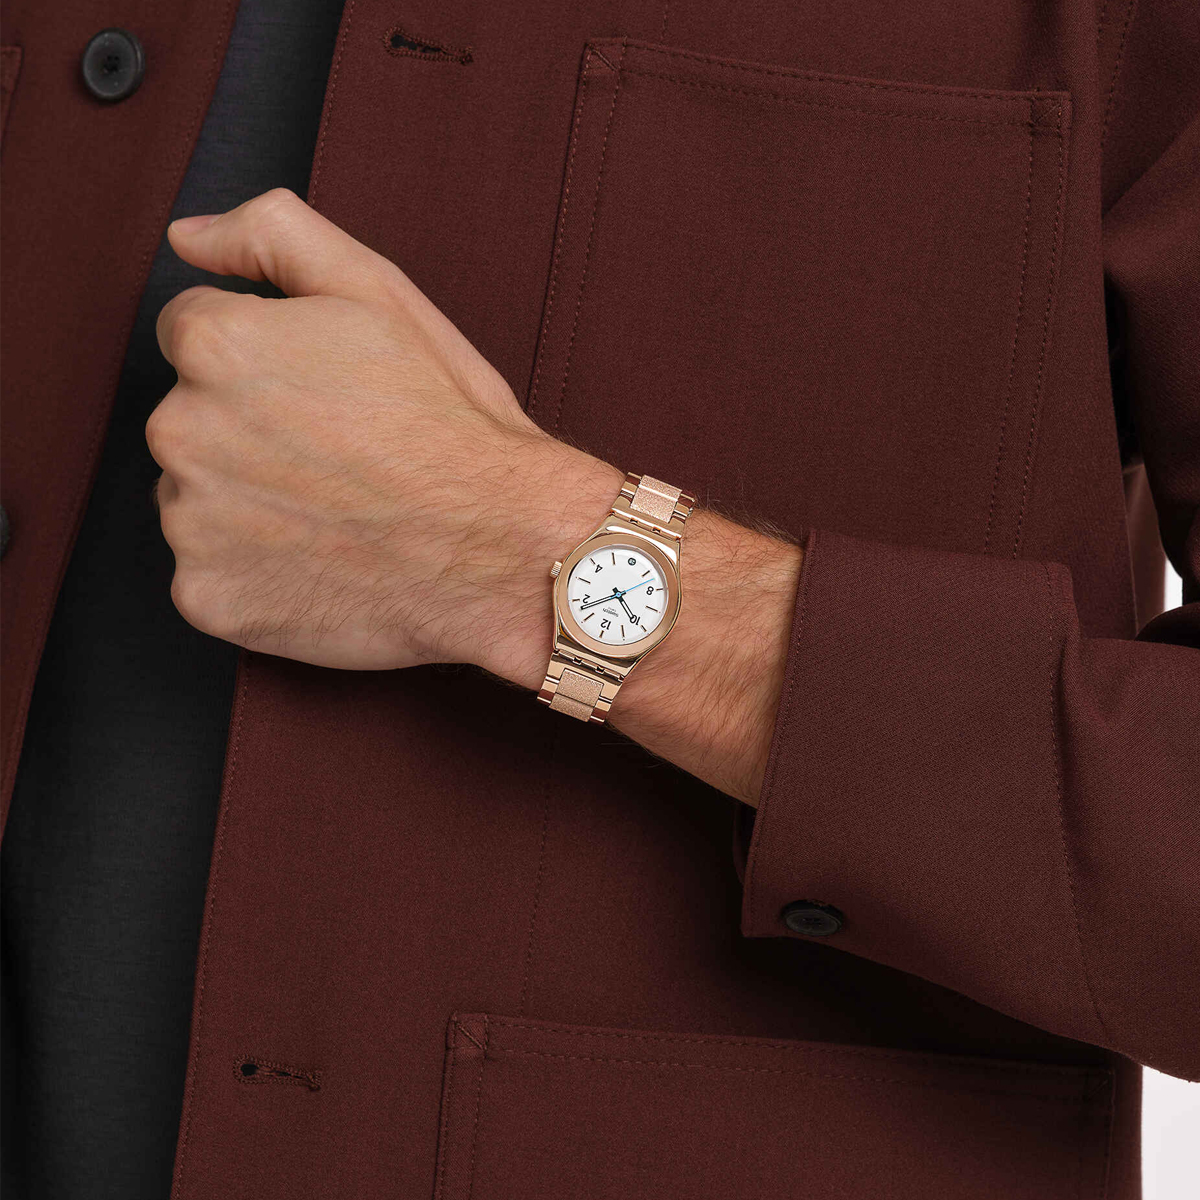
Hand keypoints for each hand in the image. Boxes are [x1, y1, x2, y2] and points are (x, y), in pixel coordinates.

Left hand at [151, 187, 800, 805]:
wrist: (504, 549)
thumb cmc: (451, 425)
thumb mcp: (379, 294)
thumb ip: (273, 236)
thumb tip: (189, 239)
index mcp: (217, 346)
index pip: (198, 338)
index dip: (271, 365)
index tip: (326, 399)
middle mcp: (181, 431)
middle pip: (193, 420)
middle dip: (253, 433)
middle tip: (341, 460)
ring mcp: (191, 524)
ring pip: (198, 499)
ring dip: (249, 504)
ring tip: (335, 515)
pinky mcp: (207, 598)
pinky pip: (210, 574)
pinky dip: (254, 573)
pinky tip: (319, 563)